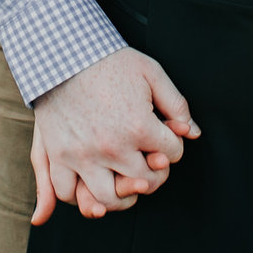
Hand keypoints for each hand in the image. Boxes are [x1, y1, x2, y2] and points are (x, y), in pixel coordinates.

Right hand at [28, 48, 198, 224]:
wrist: (64, 53)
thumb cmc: (109, 61)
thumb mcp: (151, 72)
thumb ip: (176, 104)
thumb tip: (194, 132)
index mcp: (139, 127)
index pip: (172, 155)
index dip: (172, 146)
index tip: (163, 136)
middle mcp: (112, 147)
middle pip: (145, 183)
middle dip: (153, 174)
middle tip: (148, 162)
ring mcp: (82, 154)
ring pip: (108, 199)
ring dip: (121, 196)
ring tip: (123, 183)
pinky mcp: (59, 154)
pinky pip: (67, 192)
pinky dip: (78, 196)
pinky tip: (89, 185)